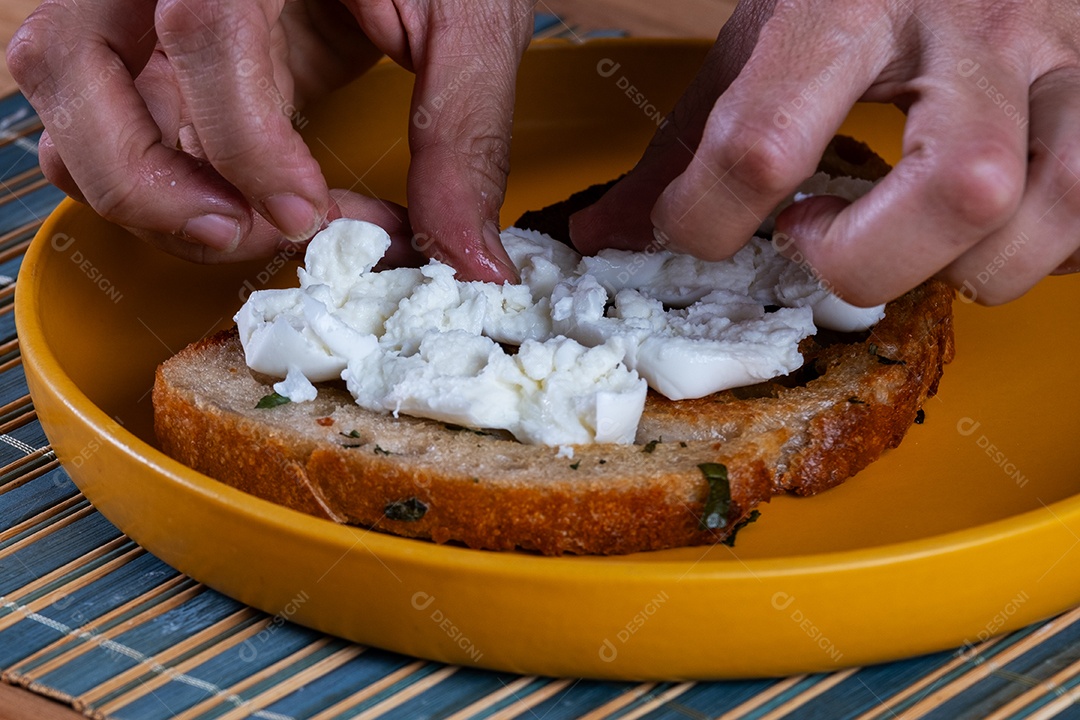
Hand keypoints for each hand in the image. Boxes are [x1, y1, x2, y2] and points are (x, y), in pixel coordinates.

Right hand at [7, 0, 530, 280]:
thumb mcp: (465, 20)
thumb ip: (463, 136)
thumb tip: (470, 262)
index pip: (202, 33)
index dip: (247, 145)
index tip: (307, 214)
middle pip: (73, 69)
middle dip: (150, 186)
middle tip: (246, 235)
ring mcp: (142, 11)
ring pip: (70, 113)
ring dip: (142, 200)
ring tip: (246, 231)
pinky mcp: (158, 55)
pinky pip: (110, 132)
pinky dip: (161, 193)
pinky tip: (244, 211)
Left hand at [571, 0, 1079, 305]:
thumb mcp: (761, 37)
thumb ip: (690, 144)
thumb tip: (613, 236)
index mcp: (853, 1)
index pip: (764, 142)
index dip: (707, 219)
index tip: (694, 229)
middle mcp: (973, 27)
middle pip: (957, 190)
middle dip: (868, 260)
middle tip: (816, 240)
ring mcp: (1058, 57)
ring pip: (1046, 213)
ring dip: (964, 267)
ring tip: (902, 242)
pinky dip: (1038, 249)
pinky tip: (978, 231)